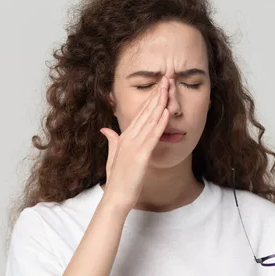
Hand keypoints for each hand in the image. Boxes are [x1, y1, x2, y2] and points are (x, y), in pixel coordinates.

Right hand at [99, 76, 169, 212]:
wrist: (116, 197)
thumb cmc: (117, 179)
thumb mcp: (112, 156)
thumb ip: (111, 140)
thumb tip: (105, 129)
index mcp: (124, 137)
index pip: (140, 114)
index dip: (150, 99)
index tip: (159, 86)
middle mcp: (129, 138)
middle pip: (145, 112)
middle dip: (157, 95)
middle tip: (167, 78)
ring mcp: (134, 146)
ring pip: (150, 121)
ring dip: (160, 104)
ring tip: (168, 89)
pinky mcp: (141, 156)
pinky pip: (153, 137)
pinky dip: (160, 124)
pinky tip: (166, 113)